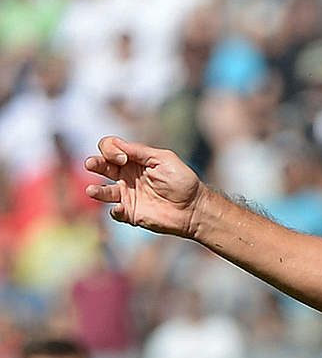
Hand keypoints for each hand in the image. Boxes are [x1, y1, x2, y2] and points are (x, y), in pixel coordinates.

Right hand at [84, 136, 205, 236]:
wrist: (194, 207)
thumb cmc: (182, 181)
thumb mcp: (164, 159)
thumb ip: (141, 152)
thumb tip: (117, 143)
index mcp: (134, 160)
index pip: (110, 149)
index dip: (110, 150)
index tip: (123, 158)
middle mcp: (126, 176)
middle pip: (101, 167)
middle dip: (94, 163)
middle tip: (91, 164)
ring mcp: (127, 195)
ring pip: (103, 191)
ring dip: (96, 190)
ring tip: (92, 190)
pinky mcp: (131, 213)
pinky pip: (116, 212)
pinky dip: (115, 210)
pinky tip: (120, 208)